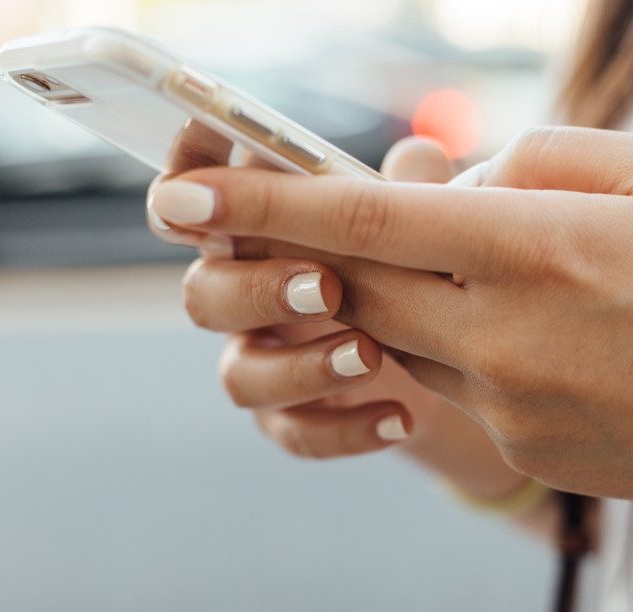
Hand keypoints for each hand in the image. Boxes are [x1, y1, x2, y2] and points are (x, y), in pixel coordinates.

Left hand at [149, 126, 632, 506]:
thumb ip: (538, 157)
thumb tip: (451, 180)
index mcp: (537, 247)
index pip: (367, 220)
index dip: (266, 203)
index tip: (185, 197)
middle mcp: (504, 333)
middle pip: (358, 286)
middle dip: (319, 252)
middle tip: (307, 226)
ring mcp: (507, 403)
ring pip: (401, 337)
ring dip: (406, 297)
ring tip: (489, 274)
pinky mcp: (520, 446)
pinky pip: (455, 385)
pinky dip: (464, 346)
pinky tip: (540, 337)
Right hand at [149, 135, 479, 463]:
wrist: (448, 360)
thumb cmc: (414, 265)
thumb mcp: (421, 224)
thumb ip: (413, 189)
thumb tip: (420, 157)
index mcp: (258, 231)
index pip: (196, 200)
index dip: (185, 182)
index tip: (204, 180)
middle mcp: (245, 295)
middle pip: (204, 294)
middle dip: (258, 289)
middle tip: (328, 286)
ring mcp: (264, 361)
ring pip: (240, 375)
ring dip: (301, 366)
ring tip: (371, 355)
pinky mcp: (292, 418)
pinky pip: (295, 433)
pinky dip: (346, 429)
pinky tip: (401, 417)